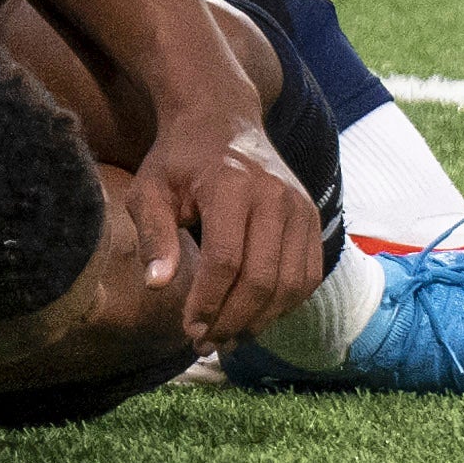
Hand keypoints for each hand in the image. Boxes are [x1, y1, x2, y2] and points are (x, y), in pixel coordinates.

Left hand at [133, 110, 324, 352]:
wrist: (222, 119)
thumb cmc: (178, 159)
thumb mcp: (150, 188)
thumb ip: (153, 235)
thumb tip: (157, 285)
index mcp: (232, 185)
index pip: (225, 261)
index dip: (207, 302)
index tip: (187, 329)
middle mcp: (275, 196)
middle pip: (262, 279)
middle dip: (233, 320)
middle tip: (206, 343)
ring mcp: (300, 207)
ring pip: (290, 285)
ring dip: (260, 321)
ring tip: (228, 338)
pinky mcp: (312, 217)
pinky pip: (307, 276)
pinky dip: (284, 305)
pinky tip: (255, 317)